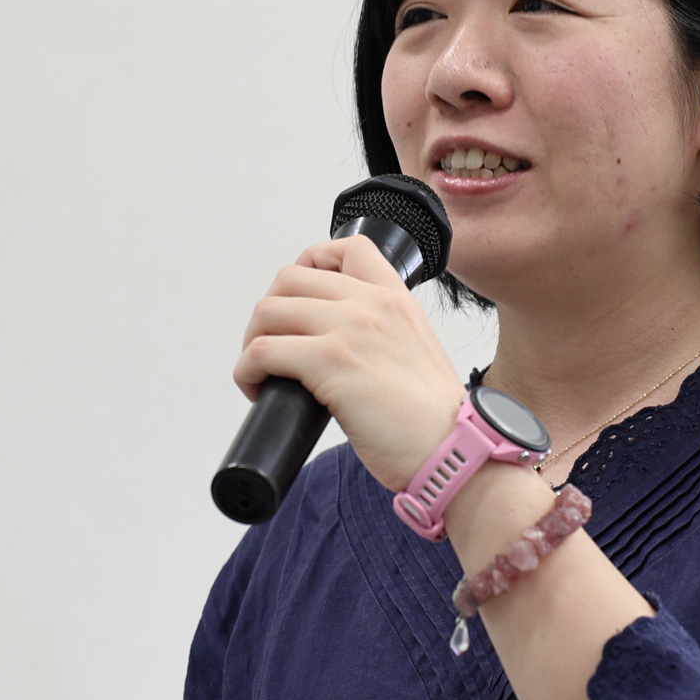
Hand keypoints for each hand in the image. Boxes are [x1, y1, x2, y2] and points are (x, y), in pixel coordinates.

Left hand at [234, 236, 468, 493]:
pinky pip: (263, 351)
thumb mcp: (415, 352)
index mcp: (396, 298)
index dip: (310, 266)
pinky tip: (259, 390)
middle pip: (290, 278)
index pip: (346, 248)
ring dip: (253, 341)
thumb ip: (382, 334)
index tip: (300, 302)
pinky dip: (247, 371)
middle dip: (270, 313)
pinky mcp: (330, 362)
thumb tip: (333, 346)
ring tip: (263, 373)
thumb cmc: (433, 420)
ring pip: (268, 311)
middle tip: (272, 346)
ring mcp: (349, 329)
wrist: (453, 451)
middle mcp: (372, 304)